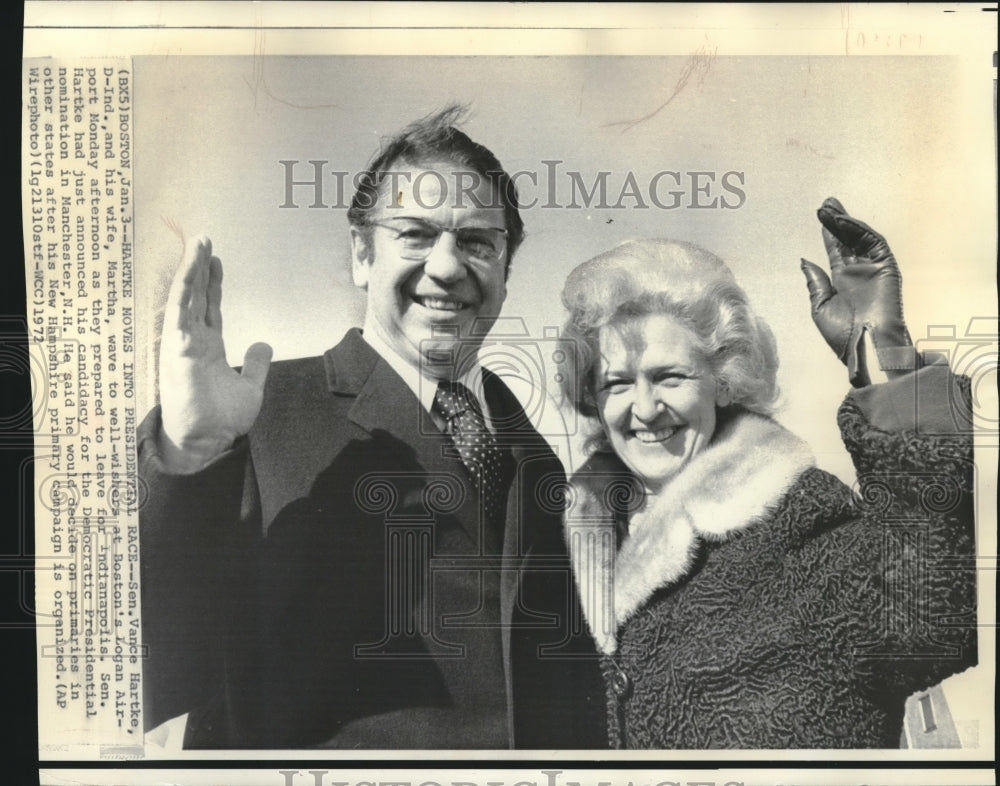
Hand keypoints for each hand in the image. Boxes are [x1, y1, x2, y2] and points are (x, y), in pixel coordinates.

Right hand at [158, 236, 271, 470]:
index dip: (212, 284)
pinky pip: (179, 309)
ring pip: (185, 296)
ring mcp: (182, 342)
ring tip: (199, 242)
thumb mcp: (250, 386)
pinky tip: (191, 266)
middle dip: (200, 268)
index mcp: (207, 348)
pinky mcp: (177, 346)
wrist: (208, 440)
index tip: (216, 260)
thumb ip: (256, 364)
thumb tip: (262, 344)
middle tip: (204, 239)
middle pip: (195, 296)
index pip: (209, 308)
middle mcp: (192, 341)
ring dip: (191, 268)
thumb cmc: (222, 420)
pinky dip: (185, 286)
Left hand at [800, 197, 915, 386]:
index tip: (821, 214)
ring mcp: (873, 269)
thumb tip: (805, 261)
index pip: (836, 250)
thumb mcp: (820, 307)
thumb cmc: (843, 335)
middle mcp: (858, 272)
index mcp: (842, 282)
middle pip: (848, 240)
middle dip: (837, 221)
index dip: (829, 232)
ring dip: (846, 222)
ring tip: (830, 208)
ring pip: (860, 238)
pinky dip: (859, 231)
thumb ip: (815, 282)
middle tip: (826, 203)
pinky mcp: (887, 268)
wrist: (864, 347)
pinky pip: (874, 244)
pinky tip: (844, 222)